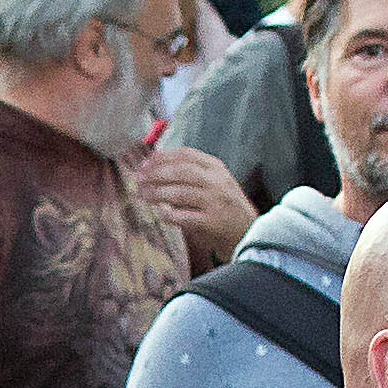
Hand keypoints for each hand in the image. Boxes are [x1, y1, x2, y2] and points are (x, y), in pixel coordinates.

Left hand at [140, 142, 257, 267]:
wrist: (247, 231)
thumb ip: (191, 172)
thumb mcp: (214, 181)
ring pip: (179, 193)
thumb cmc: (223, 205)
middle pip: (181, 171)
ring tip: (142, 194)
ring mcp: (215, 202)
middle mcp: (217, 182)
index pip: (186, 155)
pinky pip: (181, 216)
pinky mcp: (211, 222)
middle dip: (156, 174)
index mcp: (217, 168)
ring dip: (156, 193)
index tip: (145, 163)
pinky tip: (158, 211)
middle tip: (139, 179)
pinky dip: (166, 213)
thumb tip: (154, 162)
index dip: (163, 158)